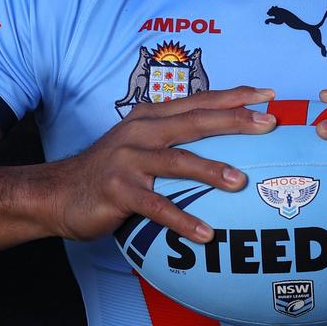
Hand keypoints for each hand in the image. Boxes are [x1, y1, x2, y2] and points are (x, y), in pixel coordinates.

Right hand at [45, 86, 276, 243]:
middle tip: (268, 124)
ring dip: (211, 171)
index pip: (200, 101)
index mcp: (151, 116)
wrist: (58, 192)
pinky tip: (205, 232)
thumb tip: (223, 134)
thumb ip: (175, 135)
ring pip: (177, 161)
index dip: (235, 96)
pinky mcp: (118, 190)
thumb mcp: (142, 142)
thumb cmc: (112, 169)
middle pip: (195, 121)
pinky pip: (156, 207)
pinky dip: (182, 220)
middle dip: (234, 121)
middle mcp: (142, 131)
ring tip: (241, 182)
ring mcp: (129, 160)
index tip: (268, 95)